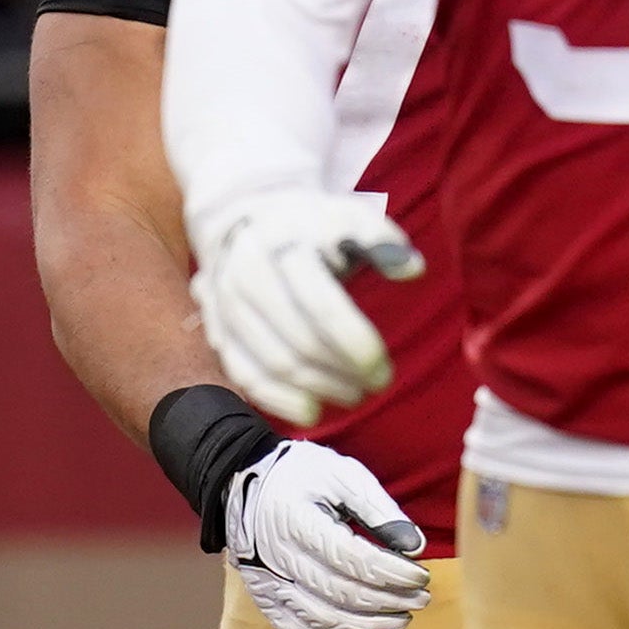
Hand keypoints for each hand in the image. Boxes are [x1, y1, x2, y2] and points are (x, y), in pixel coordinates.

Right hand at [186, 188, 418, 423]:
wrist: (242, 218)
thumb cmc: (310, 225)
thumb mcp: (348, 216)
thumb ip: (382, 240)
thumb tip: (413, 270)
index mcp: (283, 243)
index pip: (321, 306)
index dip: (355, 345)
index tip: (384, 369)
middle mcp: (246, 274)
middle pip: (298, 341)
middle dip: (342, 372)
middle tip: (376, 385)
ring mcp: (225, 305)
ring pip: (272, 364)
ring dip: (318, 389)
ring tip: (352, 395)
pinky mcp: (215, 330)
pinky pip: (244, 376)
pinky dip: (279, 402)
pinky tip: (312, 412)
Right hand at [222, 437, 431, 628]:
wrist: (244, 486)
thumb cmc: (300, 477)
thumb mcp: (342, 475)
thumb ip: (379, 509)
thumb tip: (414, 546)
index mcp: (296, 521)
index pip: (351, 559)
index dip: (391, 573)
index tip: (420, 576)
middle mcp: (278, 558)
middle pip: (341, 593)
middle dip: (388, 601)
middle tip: (420, 599)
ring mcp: (269, 584)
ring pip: (324, 620)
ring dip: (369, 625)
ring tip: (401, 619)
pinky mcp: (267, 600)